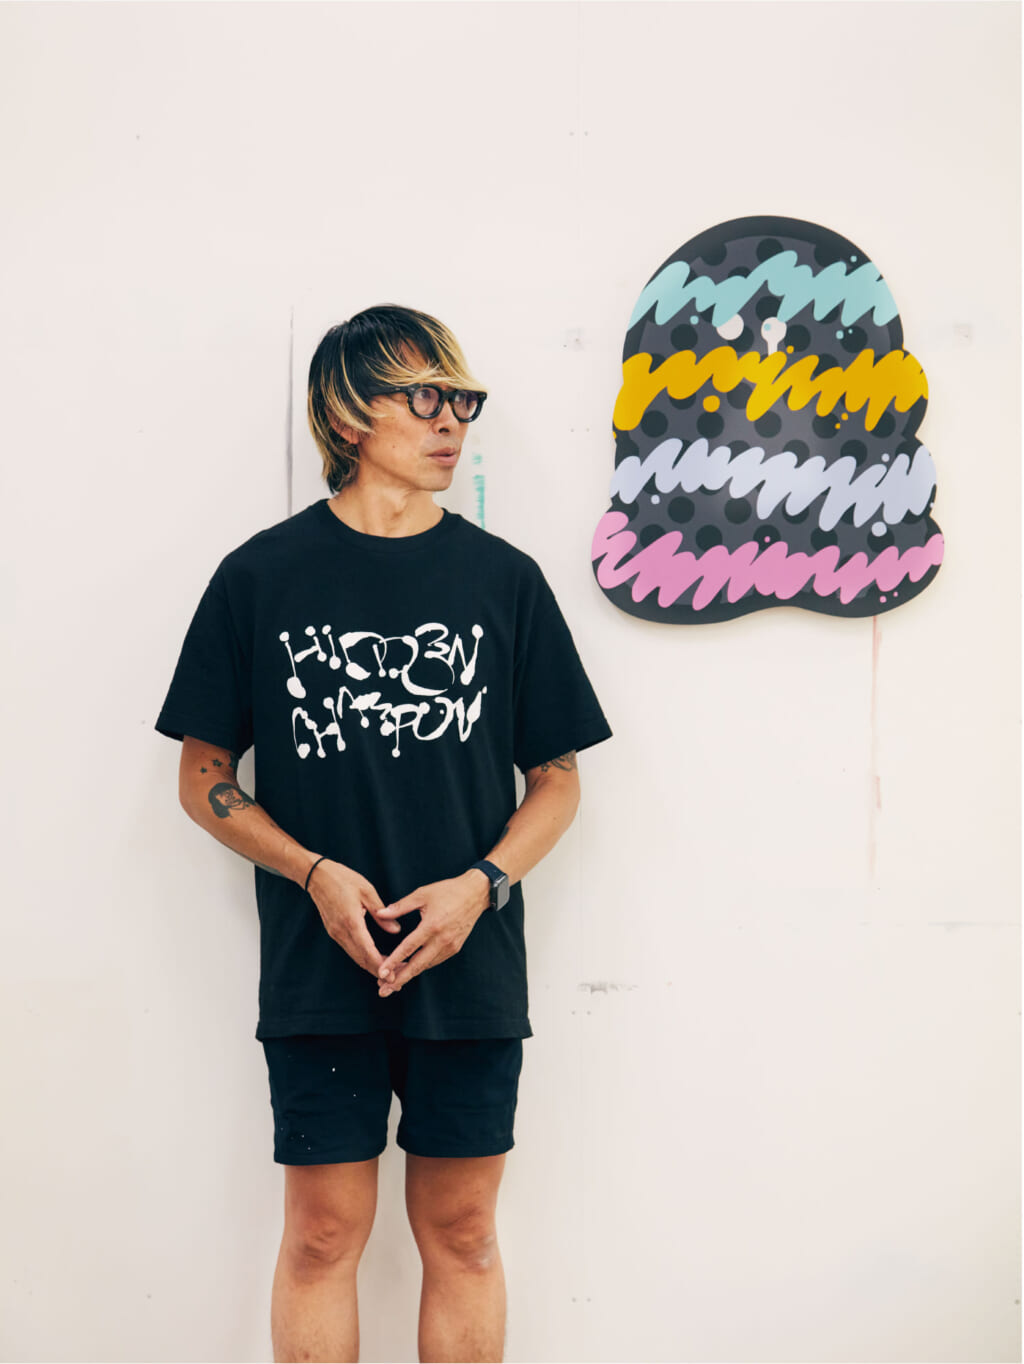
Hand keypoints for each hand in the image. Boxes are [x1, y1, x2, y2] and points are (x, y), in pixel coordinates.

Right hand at [306, 859, 397, 977]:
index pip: (367, 950)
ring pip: (355, 956)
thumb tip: (396, 930)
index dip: (380, 965)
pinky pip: (350, 949)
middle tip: (396, 978)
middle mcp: (341, 931)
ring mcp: (335, 933)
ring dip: (371, 965)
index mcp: (351, 920)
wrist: (317, 875)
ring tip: (389, 972)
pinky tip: (375, 959)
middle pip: (361, 958)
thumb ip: (381, 913)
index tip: (393, 974)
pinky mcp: (333, 932)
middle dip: (378, 970)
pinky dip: (363, 957)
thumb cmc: (343, 878)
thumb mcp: (367, 891)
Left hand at [374, 871, 490, 995]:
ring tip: (392, 982)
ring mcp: (450, 946)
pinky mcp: (454, 948)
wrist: (475, 894)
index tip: (381, 973)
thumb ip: (400, 907)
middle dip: (399, 979)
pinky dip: (421, 966)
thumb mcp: (422, 894)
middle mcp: (442, 939)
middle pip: (417, 965)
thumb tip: (379, 913)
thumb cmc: (447, 891)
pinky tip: (409, 969)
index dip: (393, 962)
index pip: (408, 948)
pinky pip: (434, 961)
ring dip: (409, 974)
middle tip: (383, 991)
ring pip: (426, 965)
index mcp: (432, 925)